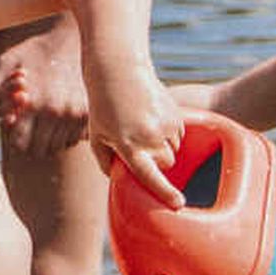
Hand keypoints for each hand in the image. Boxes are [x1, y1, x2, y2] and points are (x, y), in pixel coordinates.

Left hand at [0, 24, 87, 160]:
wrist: (72, 37)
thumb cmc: (35, 50)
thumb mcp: (6, 61)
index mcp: (33, 102)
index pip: (19, 143)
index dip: (14, 136)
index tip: (16, 123)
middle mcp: (56, 113)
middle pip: (39, 151)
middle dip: (31, 141)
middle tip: (29, 124)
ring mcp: (75, 115)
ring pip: (58, 147)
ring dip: (49, 138)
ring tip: (44, 119)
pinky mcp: (89, 113)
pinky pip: (75, 139)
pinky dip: (66, 134)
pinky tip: (60, 116)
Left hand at [83, 58, 183, 204]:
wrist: (120, 70)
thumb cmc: (103, 106)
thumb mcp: (97, 136)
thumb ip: (106, 163)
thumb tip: (121, 180)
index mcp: (128, 145)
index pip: (150, 175)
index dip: (165, 192)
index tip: (179, 204)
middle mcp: (150, 136)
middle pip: (166, 164)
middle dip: (157, 162)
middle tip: (139, 145)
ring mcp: (165, 125)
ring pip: (174, 150)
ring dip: (162, 146)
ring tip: (142, 125)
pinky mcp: (175, 115)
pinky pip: (178, 135)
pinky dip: (169, 132)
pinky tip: (151, 117)